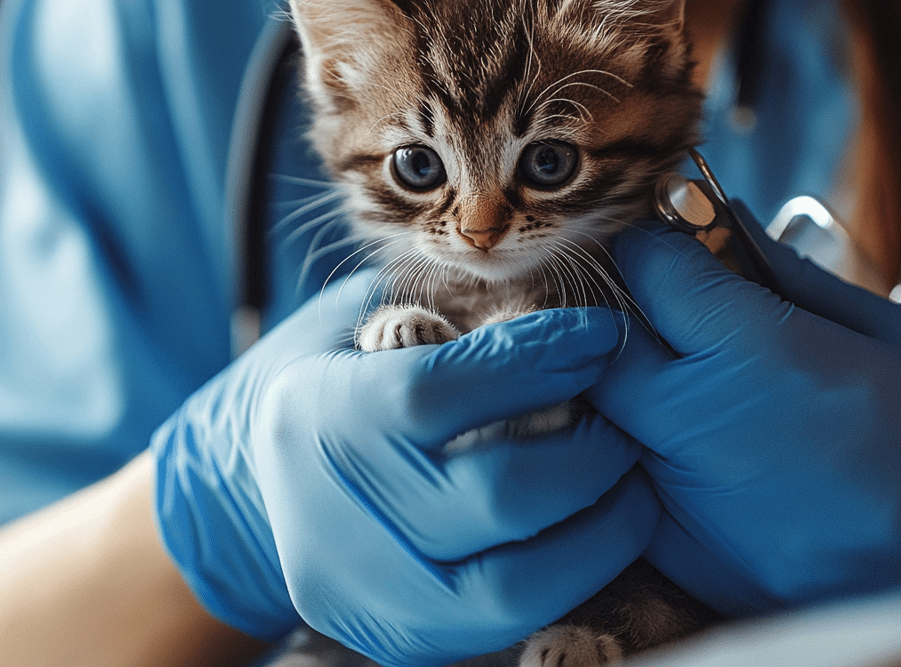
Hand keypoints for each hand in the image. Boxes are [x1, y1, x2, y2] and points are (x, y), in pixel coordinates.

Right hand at [152, 272, 660, 666]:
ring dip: (597, 527)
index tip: (598, 334)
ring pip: (509, 584)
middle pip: (491, 497)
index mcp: (314, 415)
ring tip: (622, 477)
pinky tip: (587, 528)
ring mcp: (359, 592)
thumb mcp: (358, 321)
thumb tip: (561, 321)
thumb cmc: (328, 379)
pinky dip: (565, 573)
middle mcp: (328, 515)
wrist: (257, 480)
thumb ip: (441, 314)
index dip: (535, 358)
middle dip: (587, 451)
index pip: (438, 390)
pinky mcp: (392, 637)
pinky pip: (501, 623)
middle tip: (622, 416)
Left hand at [589, 211, 900, 615]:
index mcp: (757, 357)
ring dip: (628, 392)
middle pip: (602, 346)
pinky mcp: (678, 555)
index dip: (652, 250)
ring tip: (686, 394)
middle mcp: (697, 426)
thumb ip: (792, 278)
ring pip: (603, 416)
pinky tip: (698, 457)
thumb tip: (728, 228)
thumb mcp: (880, 335)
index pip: (651, 270)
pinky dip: (644, 459)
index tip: (661, 251)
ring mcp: (680, 498)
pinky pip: (624, 482)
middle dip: (621, 322)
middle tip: (661, 323)